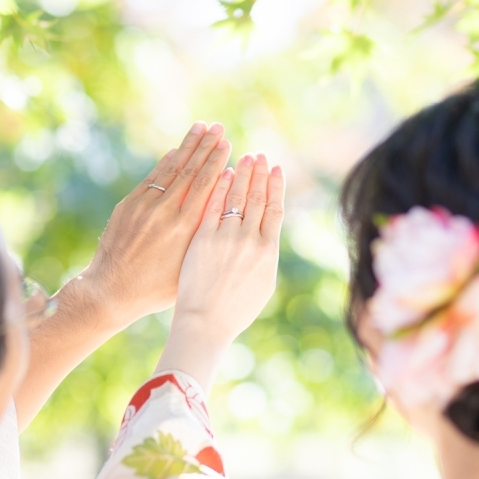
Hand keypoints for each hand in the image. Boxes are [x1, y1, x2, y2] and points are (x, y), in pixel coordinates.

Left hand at [82, 122, 231, 325]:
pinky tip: (175, 151)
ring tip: (200, 127)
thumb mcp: (189, 267)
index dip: (216, 162)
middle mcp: (164, 212)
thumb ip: (204, 238)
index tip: (227, 145)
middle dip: (205, 146)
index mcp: (184, 228)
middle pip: (189, 171)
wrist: (111, 291)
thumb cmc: (156, 289)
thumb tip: (222, 211)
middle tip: (218, 127)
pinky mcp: (128, 206)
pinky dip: (165, 163)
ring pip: (170, 170)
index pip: (204, 186)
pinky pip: (151, 179)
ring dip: (186, 147)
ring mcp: (143, 206)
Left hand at [155, 154, 284, 388]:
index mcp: (268, 251)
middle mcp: (249, 240)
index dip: (276, 186)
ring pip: (235, 197)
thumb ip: (265, 256)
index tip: (276, 169)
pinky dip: (217, 186)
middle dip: (259, 173)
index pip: (275, 208)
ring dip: (240, 173)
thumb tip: (267, 236)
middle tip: (259, 155)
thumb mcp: (262, 284)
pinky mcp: (202, 238)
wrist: (204, 323)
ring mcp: (225, 238)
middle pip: (257, 197)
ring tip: (243, 157)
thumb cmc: (234, 310)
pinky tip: (220, 173)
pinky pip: (211, 205)